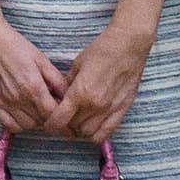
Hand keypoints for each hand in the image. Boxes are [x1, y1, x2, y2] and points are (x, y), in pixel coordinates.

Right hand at [0, 11, 69, 135]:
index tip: (64, 111)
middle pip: (41, 121)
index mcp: (33, 87)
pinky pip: (9, 125)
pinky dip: (18, 124)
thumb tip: (70, 96)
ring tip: (36, 107)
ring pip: (27, 126)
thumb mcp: (41, 60)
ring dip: (35, 120)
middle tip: (50, 104)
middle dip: (50, 116)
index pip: (53, 114)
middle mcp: (18, 98)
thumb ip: (57, 81)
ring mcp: (4, 102)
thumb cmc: (15, 46)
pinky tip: (22, 113)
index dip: (61, 115)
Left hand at [50, 19, 150, 145]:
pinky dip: (97, 134)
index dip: (51, 124)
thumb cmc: (102, 50)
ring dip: (80, 130)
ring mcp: (110, 109)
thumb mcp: (77, 65)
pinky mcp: (123, 109)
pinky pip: (107, 133)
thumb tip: (61, 98)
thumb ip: (67, 85)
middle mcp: (94, 105)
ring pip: (88, 134)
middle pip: (73, 129)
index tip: (50, 122)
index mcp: (80, 93)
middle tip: (65, 117)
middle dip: (66, 125)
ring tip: (79, 120)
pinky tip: (93, 125)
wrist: (128, 45)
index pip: (59, 121)